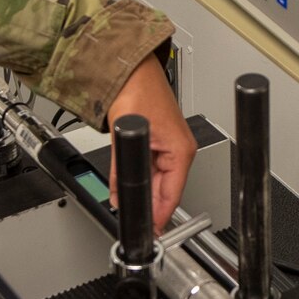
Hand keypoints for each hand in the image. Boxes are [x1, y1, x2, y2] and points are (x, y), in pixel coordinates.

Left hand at [106, 57, 195, 232]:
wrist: (132, 67)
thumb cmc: (136, 89)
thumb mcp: (122, 137)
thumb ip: (120, 172)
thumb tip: (117, 196)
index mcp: (180, 150)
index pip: (172, 196)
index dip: (158, 217)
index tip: (148, 231)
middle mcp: (180, 149)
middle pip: (166, 190)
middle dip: (148, 205)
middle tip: (133, 221)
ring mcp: (172, 145)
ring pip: (159, 180)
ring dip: (143, 190)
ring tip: (128, 200)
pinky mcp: (162, 140)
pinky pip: (154, 167)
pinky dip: (142, 176)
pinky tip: (129, 182)